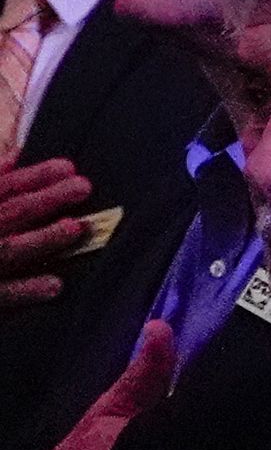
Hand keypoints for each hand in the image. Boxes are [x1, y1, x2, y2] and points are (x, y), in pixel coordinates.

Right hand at [0, 156, 93, 299]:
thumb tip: (16, 154)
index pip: (4, 188)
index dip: (33, 177)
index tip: (68, 167)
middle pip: (10, 213)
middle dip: (46, 199)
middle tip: (82, 187)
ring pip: (8, 250)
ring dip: (42, 239)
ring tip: (75, 227)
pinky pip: (4, 295)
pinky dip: (27, 290)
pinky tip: (57, 285)